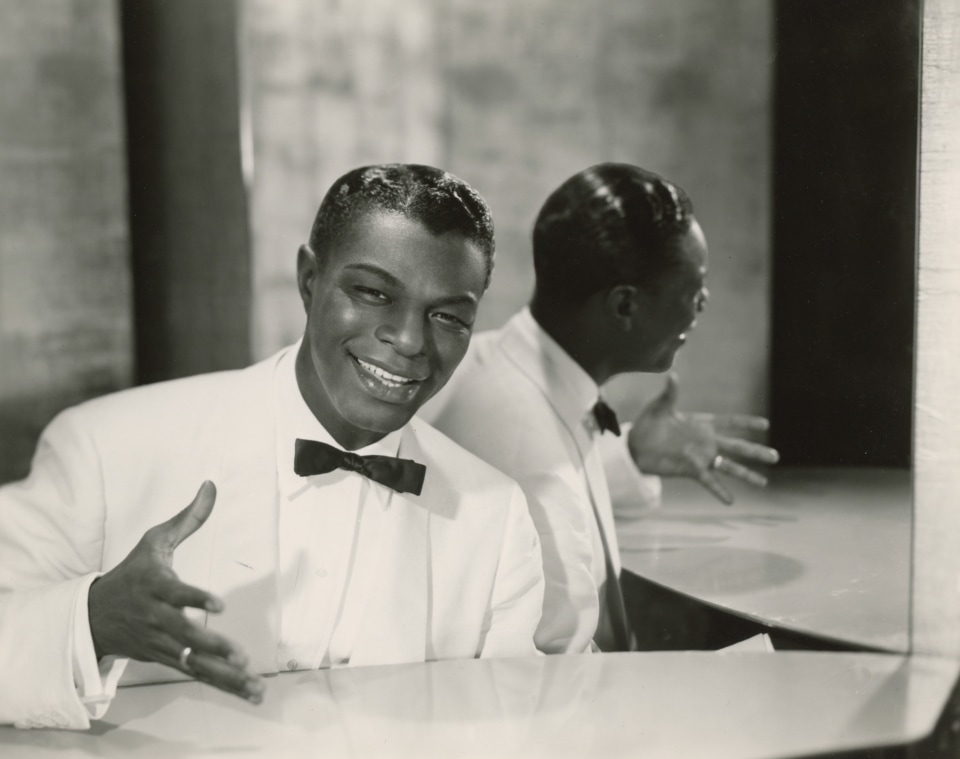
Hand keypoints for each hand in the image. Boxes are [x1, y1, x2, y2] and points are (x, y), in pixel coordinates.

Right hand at [88, 481, 263, 703]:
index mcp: (156, 588)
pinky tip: (250, 690)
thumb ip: (187, 518)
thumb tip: (211, 485)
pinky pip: (198, 674)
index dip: (196, 599)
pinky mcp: (168, 659)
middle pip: (185, 636)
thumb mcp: (154, 542)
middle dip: (212, 647)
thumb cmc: (133, 573)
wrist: (94, 615)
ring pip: (194, 662)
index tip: (218, 605)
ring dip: (224, 674)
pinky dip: (224, 683)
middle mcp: (158, 619)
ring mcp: (162, 643)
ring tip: (252, 681)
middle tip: (238, 654)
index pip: (177, 594)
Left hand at [627, 373, 779, 504]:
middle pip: (736, 446)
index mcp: (702, 424)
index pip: (729, 422)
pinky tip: (731, 501)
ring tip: (763, 483)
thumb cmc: (647, 423)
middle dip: (756, 451)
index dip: (746, 423)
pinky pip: (709, 482)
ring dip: (746, 474)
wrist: (635, 446)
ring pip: (729, 466)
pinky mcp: (691, 470)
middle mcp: (706, 442)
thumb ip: (670, 393)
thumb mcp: (659, 407)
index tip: (765, 424)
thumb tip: (673, 375)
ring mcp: (700, 457)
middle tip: (775, 456)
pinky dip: (719, 491)